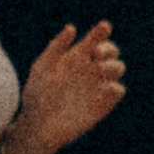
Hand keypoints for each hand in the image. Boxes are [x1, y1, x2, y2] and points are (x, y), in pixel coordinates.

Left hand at [12, 20, 124, 153]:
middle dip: (108, 48)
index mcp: (77, 57)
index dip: (102, 32)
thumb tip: (72, 28)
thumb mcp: (42, 67)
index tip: (103, 27)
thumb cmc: (36, 95)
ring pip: (117, 68)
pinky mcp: (103, 103)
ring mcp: (98, 86)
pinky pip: (117, 91)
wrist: (37, 126)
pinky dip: (115, 86)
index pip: (95, 40)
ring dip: (113, 65)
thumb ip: (56, 47)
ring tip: (99, 68)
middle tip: (96, 52)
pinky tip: (104, 86)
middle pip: (111, 52)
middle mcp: (90, 69)